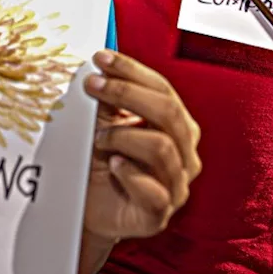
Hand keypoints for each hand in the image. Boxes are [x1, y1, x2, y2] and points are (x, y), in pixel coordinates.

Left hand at [81, 49, 201, 241]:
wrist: (87, 208)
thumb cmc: (100, 162)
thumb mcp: (103, 124)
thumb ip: (108, 100)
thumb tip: (100, 66)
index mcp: (177, 127)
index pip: (163, 90)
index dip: (132, 71)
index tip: (100, 57)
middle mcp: (185, 155)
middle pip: (168, 113)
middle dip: (126, 93)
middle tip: (91, 85)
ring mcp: (176, 187)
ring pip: (161, 147)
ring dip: (122, 136)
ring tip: (98, 139)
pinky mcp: (158, 216)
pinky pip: (154, 192)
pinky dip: (129, 173)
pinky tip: (112, 166)